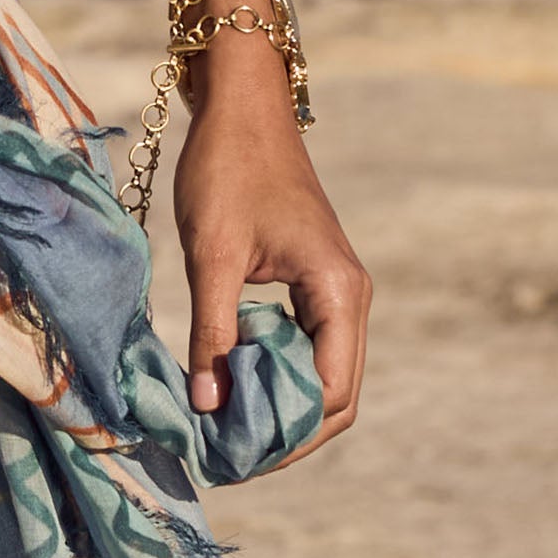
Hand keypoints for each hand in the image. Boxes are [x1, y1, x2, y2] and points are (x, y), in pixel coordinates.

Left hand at [173, 36, 370, 461]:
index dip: (286, 435)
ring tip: (226, 425)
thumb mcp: (212, 254)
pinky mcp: (315, 281)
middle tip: (228, 453)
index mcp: (338, 292)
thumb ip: (212, 332)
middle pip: (334, 395)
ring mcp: (335, 289)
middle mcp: (349, 297)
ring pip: (321, 372)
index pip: (329, 394)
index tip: (234, 455)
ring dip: (279, 402)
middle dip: (286, 430)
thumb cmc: (227, 167)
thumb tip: (208, 407)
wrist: (241, 102)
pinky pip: (306, 345)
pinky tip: (232, 377)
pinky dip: (275, 369)